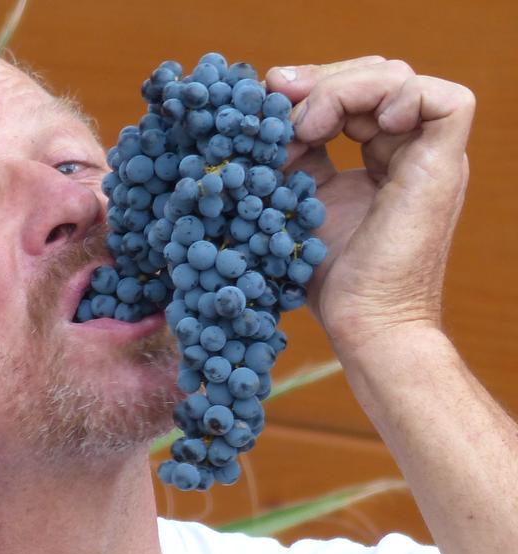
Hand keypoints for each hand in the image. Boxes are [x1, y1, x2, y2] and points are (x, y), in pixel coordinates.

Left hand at [264, 57, 474, 352]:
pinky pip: (446, 102)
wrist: (361, 323)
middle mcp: (409, 150)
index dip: (308, 87)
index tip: (262, 100)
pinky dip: (396, 97)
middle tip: (275, 98)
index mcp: (380, 156)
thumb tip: (261, 110)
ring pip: (398, 79)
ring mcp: (430, 157)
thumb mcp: (295, 202)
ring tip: (303, 128)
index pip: (350, 93)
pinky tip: (351, 127)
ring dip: (338, 90)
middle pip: (372, 77)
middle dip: (318, 80)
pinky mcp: (443, 167)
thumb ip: (291, 156)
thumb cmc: (326, 278)